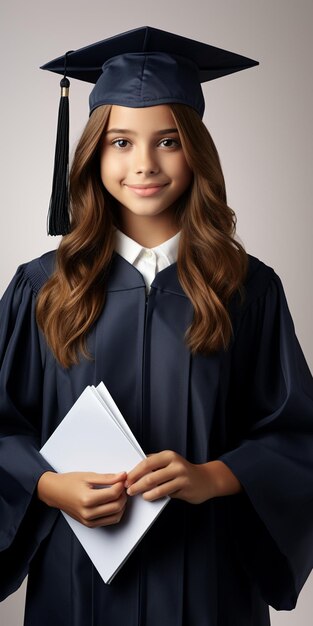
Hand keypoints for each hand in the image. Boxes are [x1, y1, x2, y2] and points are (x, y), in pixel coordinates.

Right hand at [37, 471, 127, 526]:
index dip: (121, 485)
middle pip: (117, 506)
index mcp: (87, 499)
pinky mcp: (90, 525)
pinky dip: (115, 512)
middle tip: (120, 485)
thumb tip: (122, 476)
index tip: (121, 479)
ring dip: (121, 505)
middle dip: (123, 495)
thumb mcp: (88, 476)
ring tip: (117, 494)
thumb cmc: (68, 483)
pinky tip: (112, 502)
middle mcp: (88, 513)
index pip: (113, 494)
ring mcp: (89, 521)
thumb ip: (107, 478)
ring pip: (116, 516)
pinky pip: (109, 521)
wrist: (54, 492)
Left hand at [125, 451, 241, 503]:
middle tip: (128, 489)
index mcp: (169, 455)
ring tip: (137, 494)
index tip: (126, 479)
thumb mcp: (170, 462)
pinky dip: (153, 496)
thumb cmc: (184, 471)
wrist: (206, 479)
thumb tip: (134, 468)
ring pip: (157, 487)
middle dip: (136, 484)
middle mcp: (175, 464)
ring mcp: (181, 477)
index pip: (146, 462)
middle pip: (150, 476)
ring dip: (143, 492)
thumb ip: (155, 462)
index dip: (134, 472)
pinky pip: (165, 493)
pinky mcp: (184, 488)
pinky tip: (148, 497)